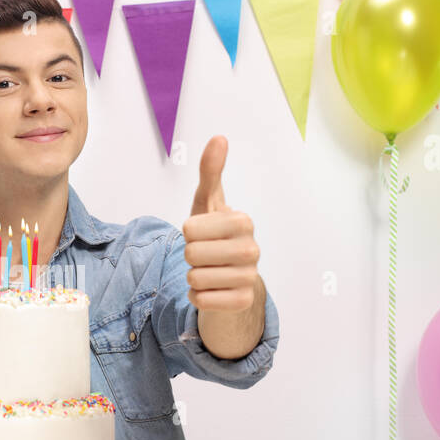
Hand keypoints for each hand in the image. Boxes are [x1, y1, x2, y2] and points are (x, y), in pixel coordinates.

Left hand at [182, 135, 259, 312]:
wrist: (232, 278)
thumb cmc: (215, 236)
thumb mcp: (208, 204)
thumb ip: (210, 173)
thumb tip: (219, 138)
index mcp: (242, 221)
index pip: (189, 229)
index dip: (188, 233)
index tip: (202, 234)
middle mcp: (252, 248)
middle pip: (191, 254)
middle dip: (189, 256)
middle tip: (204, 255)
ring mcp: (250, 277)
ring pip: (195, 279)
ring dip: (194, 277)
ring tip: (209, 271)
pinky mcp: (242, 301)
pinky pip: (201, 300)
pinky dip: (198, 297)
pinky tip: (212, 290)